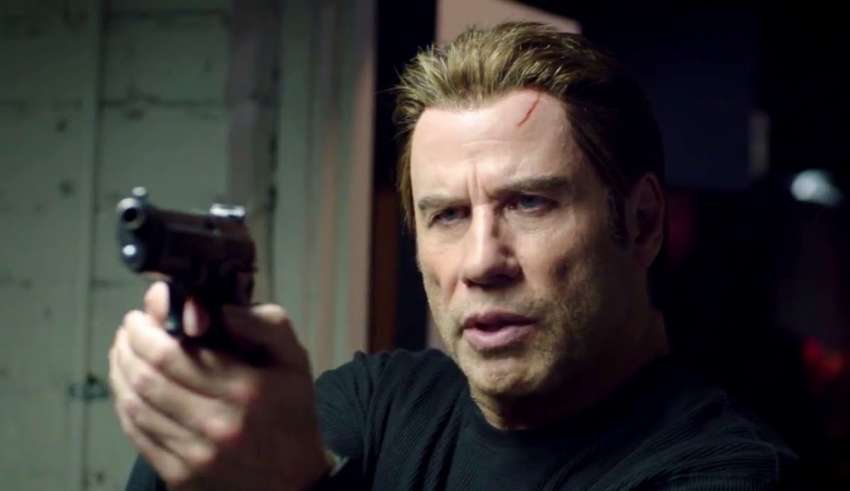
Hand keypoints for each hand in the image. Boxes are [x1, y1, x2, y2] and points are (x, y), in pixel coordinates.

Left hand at [109, 282, 331, 490]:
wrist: (293, 480)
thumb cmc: (289, 410)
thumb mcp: (291, 357)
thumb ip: (259, 322)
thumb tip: (208, 305)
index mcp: (246, 388)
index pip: (172, 353)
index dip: (145, 329)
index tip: (141, 314)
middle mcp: (219, 423)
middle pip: (148, 377)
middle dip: (129, 346)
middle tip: (129, 330)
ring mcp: (196, 454)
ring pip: (136, 405)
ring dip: (120, 372)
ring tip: (123, 352)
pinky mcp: (180, 476)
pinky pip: (137, 434)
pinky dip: (125, 405)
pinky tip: (129, 387)